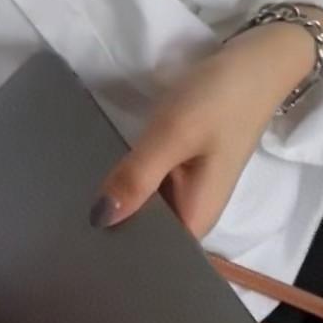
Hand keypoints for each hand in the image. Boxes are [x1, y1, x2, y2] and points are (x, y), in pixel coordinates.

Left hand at [90, 7, 322, 237]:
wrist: (257, 62)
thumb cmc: (221, 99)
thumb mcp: (174, 134)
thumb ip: (137, 178)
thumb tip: (98, 219)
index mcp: (196, 223)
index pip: (151, 260)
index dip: (117, 259)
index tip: (79, 255)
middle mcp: (191, 218)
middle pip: (144, 239)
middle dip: (111, 232)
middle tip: (66, 227)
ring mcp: (184, 197)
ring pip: (142, 215)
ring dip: (115, 208)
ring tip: (69, 210)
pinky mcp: (178, 176)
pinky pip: (145, 193)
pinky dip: (126, 187)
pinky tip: (96, 184)